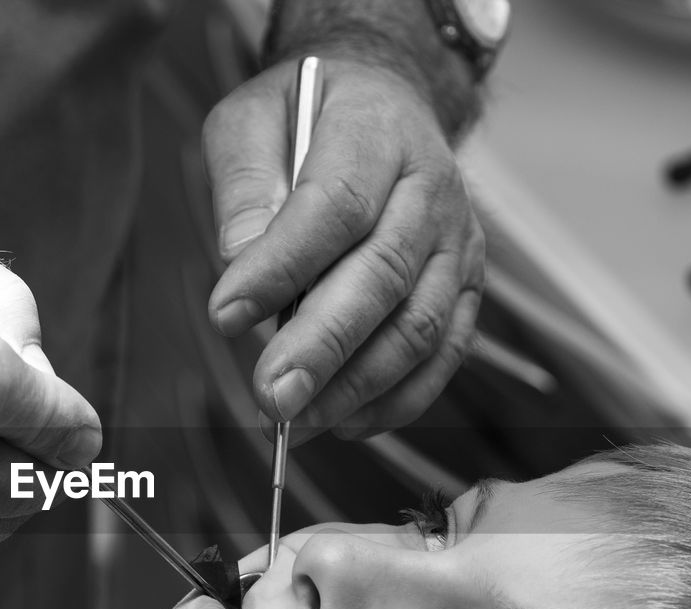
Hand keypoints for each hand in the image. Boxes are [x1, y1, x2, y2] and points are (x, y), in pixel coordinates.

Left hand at [203, 57, 483, 440]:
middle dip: (322, 346)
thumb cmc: (306, 116)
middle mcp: (431, 187)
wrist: (385, 104)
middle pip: (382, 277)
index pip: (335, 206)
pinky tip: (344, 422)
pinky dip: (396, 399)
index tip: (224, 314)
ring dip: (358, 385)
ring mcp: (457, 242)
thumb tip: (238, 257)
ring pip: (420, 327)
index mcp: (377, 131)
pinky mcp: (466, 287)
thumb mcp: (251, 118)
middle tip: (270, 395)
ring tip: (296, 419)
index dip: (281, 267)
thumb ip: (243, 182)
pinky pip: (444, 355)